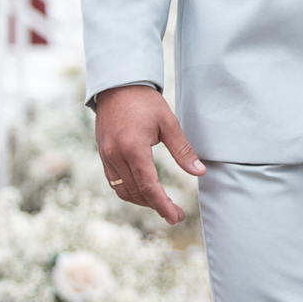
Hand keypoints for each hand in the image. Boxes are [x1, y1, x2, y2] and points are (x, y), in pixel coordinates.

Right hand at [95, 86, 204, 224]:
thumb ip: (183, 150)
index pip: (149, 186)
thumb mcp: (168, 123)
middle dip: (156, 207)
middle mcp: (115, 155)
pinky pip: (114, 181)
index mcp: (133, 148)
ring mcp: (106, 156)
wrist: (117, 85)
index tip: (176, 217)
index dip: (163, 205)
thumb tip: (200, 172)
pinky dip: (129, 191)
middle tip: (175, 214)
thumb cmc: (145, 101)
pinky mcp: (102, 154)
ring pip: (122, 190)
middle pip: (136, 192)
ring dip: (142, 201)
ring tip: (161, 205)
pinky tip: (143, 192)